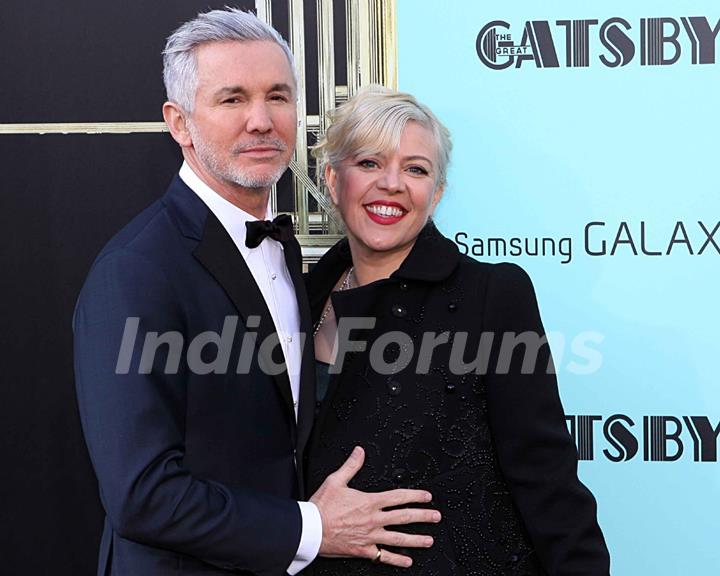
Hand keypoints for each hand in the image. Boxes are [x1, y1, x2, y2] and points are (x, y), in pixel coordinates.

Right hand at [309, 446, 440, 567]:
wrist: (311, 529)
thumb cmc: (322, 507)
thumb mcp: (336, 480)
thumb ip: (351, 465)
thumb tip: (360, 451)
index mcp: (369, 502)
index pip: (398, 497)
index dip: (415, 496)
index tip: (427, 496)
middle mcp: (373, 520)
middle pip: (404, 517)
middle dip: (423, 516)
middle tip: (436, 517)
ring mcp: (370, 536)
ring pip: (398, 538)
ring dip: (416, 539)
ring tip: (429, 540)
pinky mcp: (363, 550)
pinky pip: (384, 557)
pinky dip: (397, 559)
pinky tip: (407, 561)